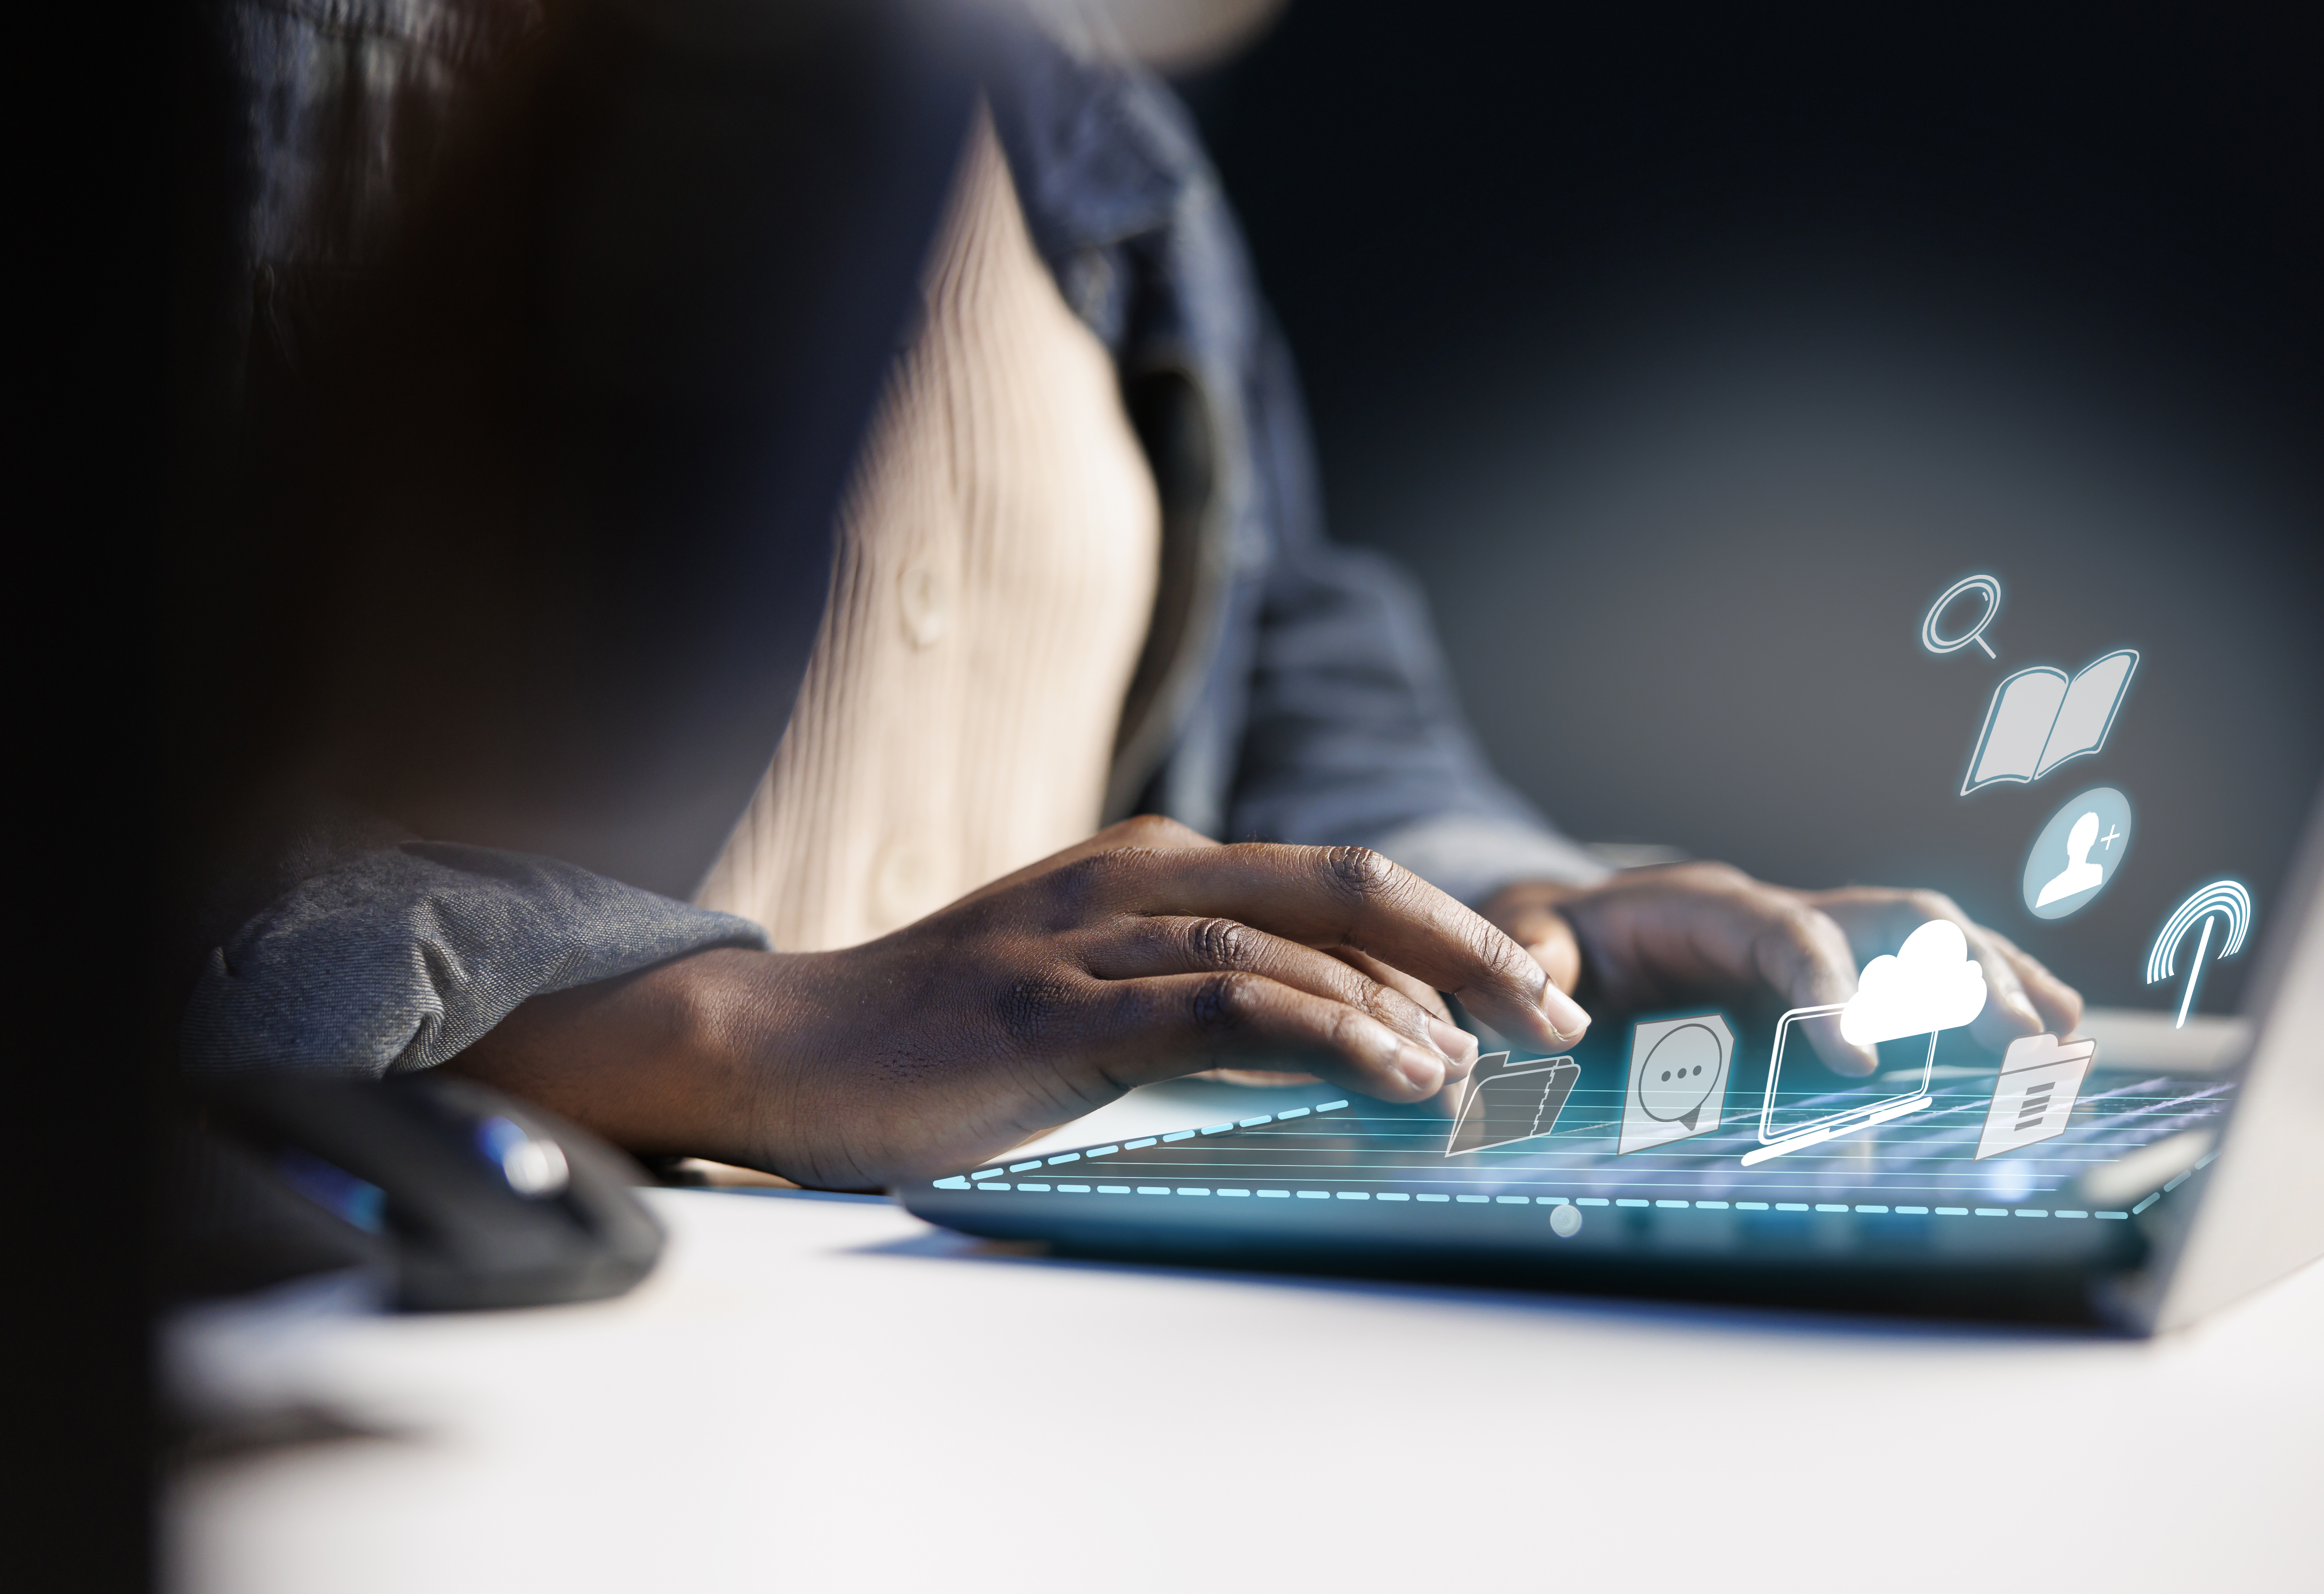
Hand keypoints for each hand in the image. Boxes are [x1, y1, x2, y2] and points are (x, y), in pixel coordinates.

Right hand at [450, 817, 1590, 1187]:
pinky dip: (1323, 1031)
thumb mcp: (1083, 988)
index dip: (1448, 930)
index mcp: (1148, 865)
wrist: (780, 1048)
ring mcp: (1090, 935)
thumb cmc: (935, 1036)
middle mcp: (1132, 875)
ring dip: (1409, 998)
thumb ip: (1188, 990)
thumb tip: (1322, 1037)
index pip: (1333, 883)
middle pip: (1344, 884)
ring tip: (1493, 1057)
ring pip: (1292, 938)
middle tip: (1558, 1012)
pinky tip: (1395, 1069)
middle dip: (1468, 945)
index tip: (1530, 994)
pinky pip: (1219, 1003)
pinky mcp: (1054, 1009)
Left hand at [1479, 863, 2082, 1076]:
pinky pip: (1924, 980)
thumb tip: (1560, 1019)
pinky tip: (2047, 1039)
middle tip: (2017, 1044)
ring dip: (1997, 983)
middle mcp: (1780, 915)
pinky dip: (1988, 1001)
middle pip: (1889, 923)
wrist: (1576, 923)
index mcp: (1709, 906)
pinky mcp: (1838, 980)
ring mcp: (1819, 943)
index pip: (1786, 937)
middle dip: (1957, 977)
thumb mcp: (1533, 941)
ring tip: (2059, 1039)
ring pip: (1927, 944)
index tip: (1861, 1059)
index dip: (1828, 990)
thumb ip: (1538, 964)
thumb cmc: (1558, 938)